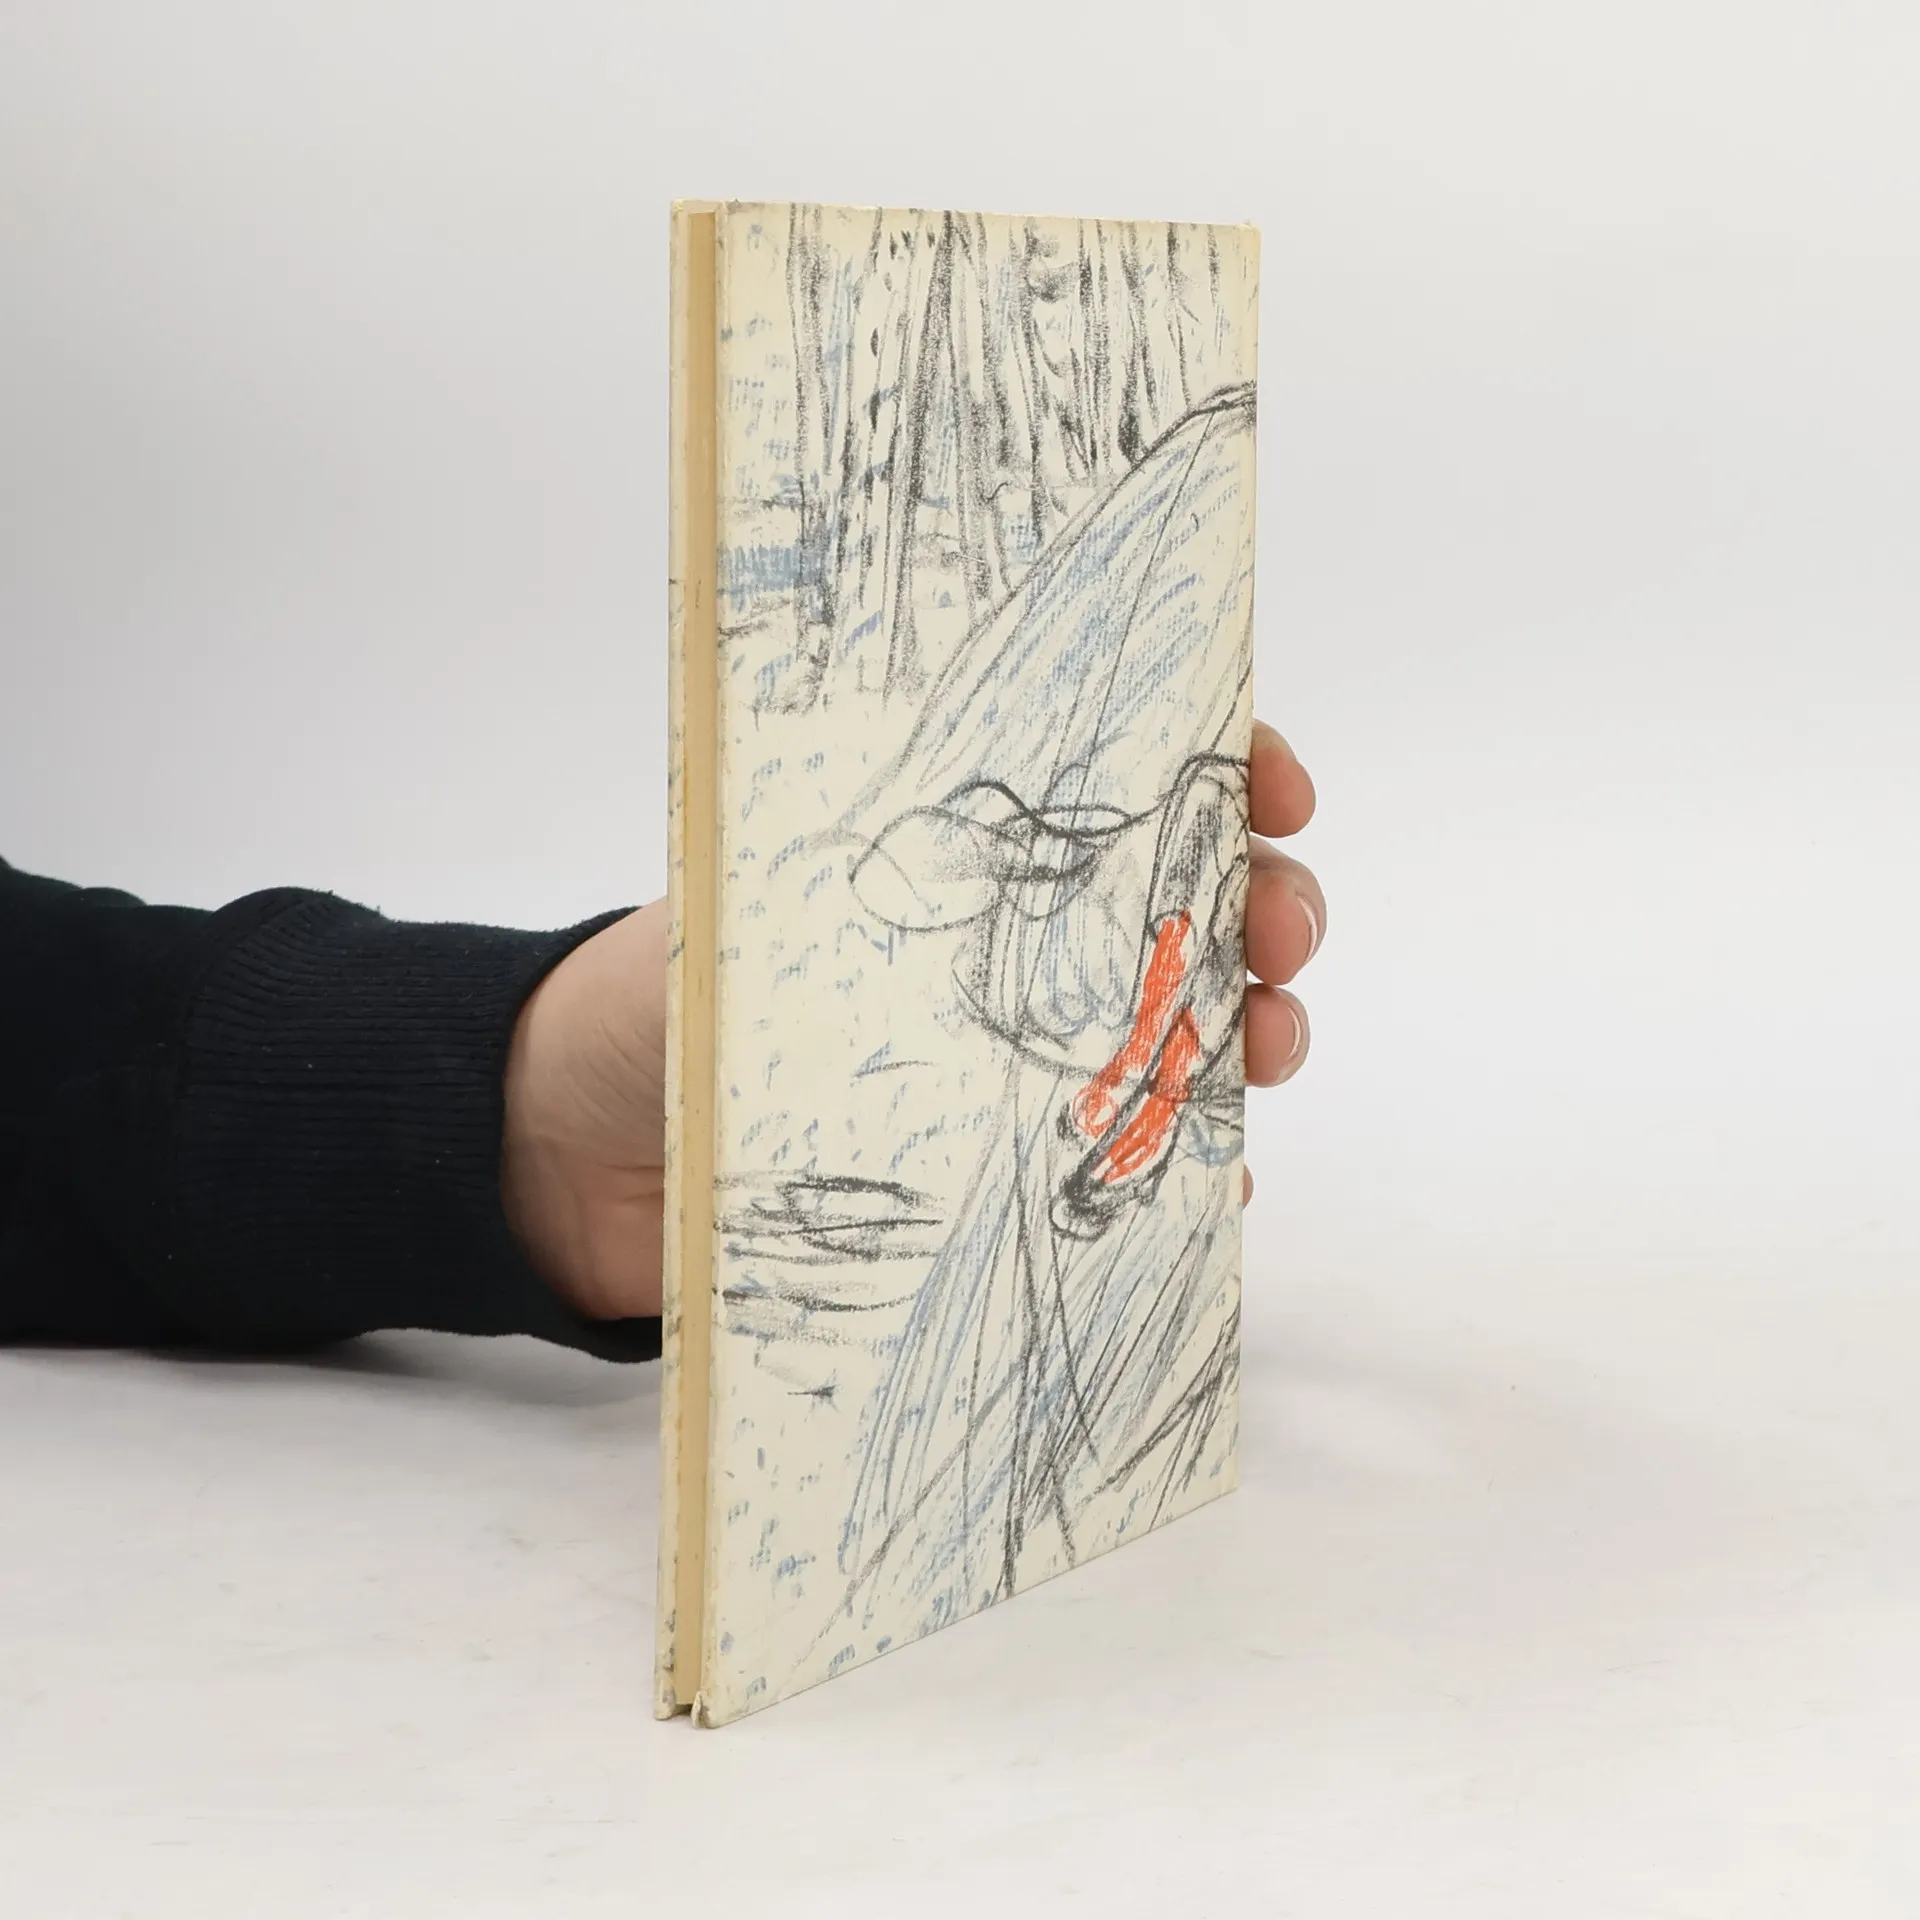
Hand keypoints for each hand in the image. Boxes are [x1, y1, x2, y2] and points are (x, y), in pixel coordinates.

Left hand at [501, 718, 1325, 1317]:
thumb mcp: (747, 919)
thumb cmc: (646, 1007)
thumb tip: (989, 883)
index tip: (1273, 785)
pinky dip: (1186, 1170)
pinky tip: (1214, 1182)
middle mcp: (1002, 950)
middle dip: (1263, 905)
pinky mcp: (995, 1169)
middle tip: (1279, 934)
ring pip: (1180, 1031)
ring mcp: (1010, 1062)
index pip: (1117, 783)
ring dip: (1250, 1032)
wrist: (565, 1156)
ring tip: (1268, 1053)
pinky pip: (1127, 1166)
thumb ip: (860, 896)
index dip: (1219, 769)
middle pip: (1180, 907)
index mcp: (951, 857)